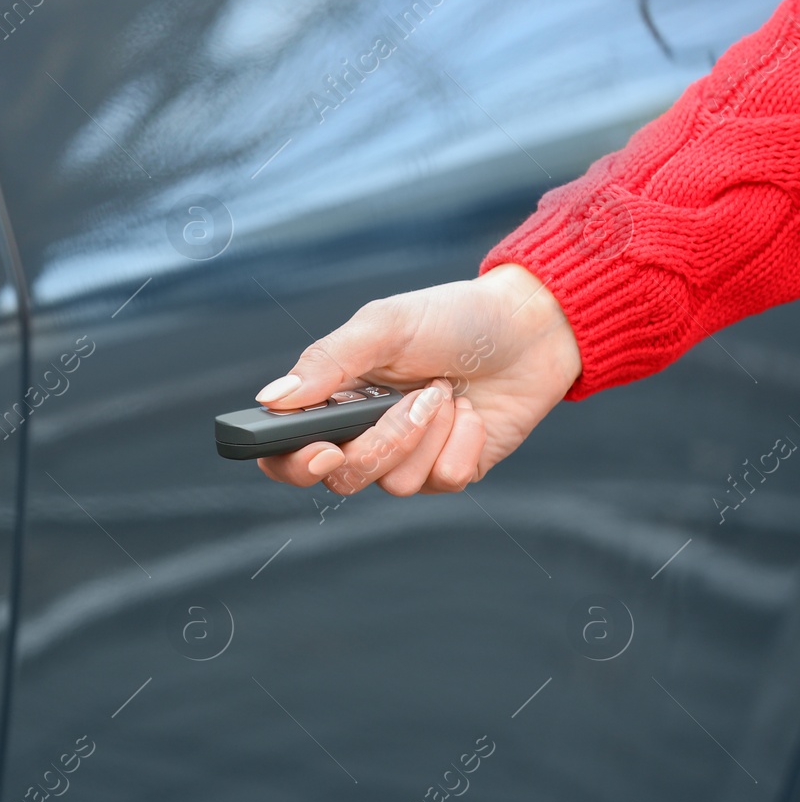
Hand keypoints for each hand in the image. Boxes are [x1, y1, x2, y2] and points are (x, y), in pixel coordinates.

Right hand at [254, 263, 580, 494]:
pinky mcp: (451, 471)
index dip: (291, 464)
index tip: (323, 451)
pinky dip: (464, 442)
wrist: (529, 327)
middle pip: (342, 478)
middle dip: (383, 442)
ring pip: (397, 484)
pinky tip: (472, 412)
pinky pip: (444, 480)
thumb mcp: (384, 326)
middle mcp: (363, 436)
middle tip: (416, 399)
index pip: (284, 453)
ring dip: (430, 434)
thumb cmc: (451, 317)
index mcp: (333, 401)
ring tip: (446, 392)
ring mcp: (408, 458)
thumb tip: (273, 398)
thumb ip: (326, 362)